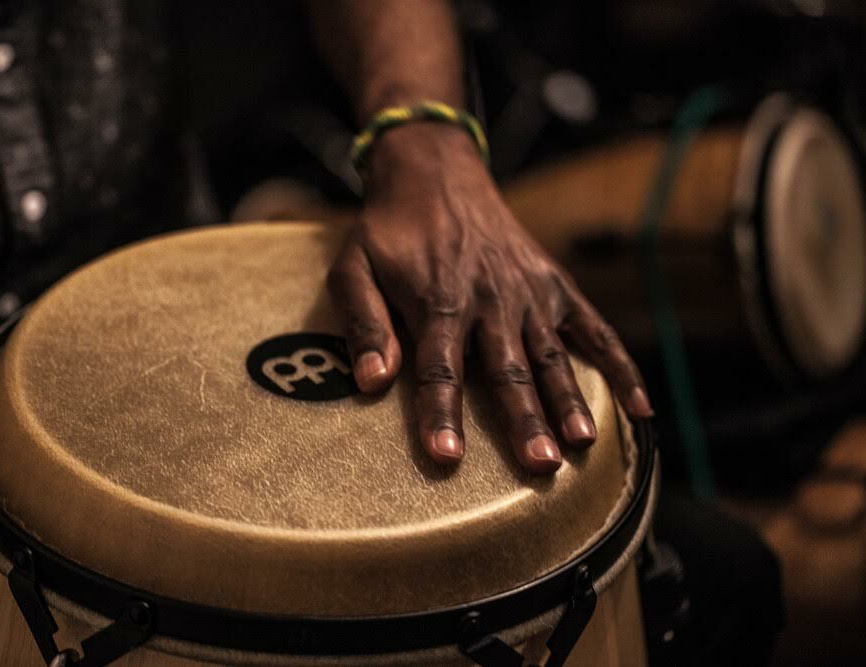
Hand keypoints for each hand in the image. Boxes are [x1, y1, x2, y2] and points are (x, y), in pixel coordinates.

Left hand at [328, 123, 652, 472]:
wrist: (435, 174)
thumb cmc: (389, 231)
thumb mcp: (355, 267)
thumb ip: (364, 322)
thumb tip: (372, 380)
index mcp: (438, 301)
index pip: (440, 368)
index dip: (441, 413)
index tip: (446, 455)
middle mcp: (490, 300)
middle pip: (508, 370)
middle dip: (524, 420)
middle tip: (539, 466)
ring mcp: (529, 294)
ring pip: (552, 356)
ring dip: (569, 401)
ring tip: (582, 444)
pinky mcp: (556, 286)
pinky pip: (595, 330)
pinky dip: (620, 367)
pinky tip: (639, 407)